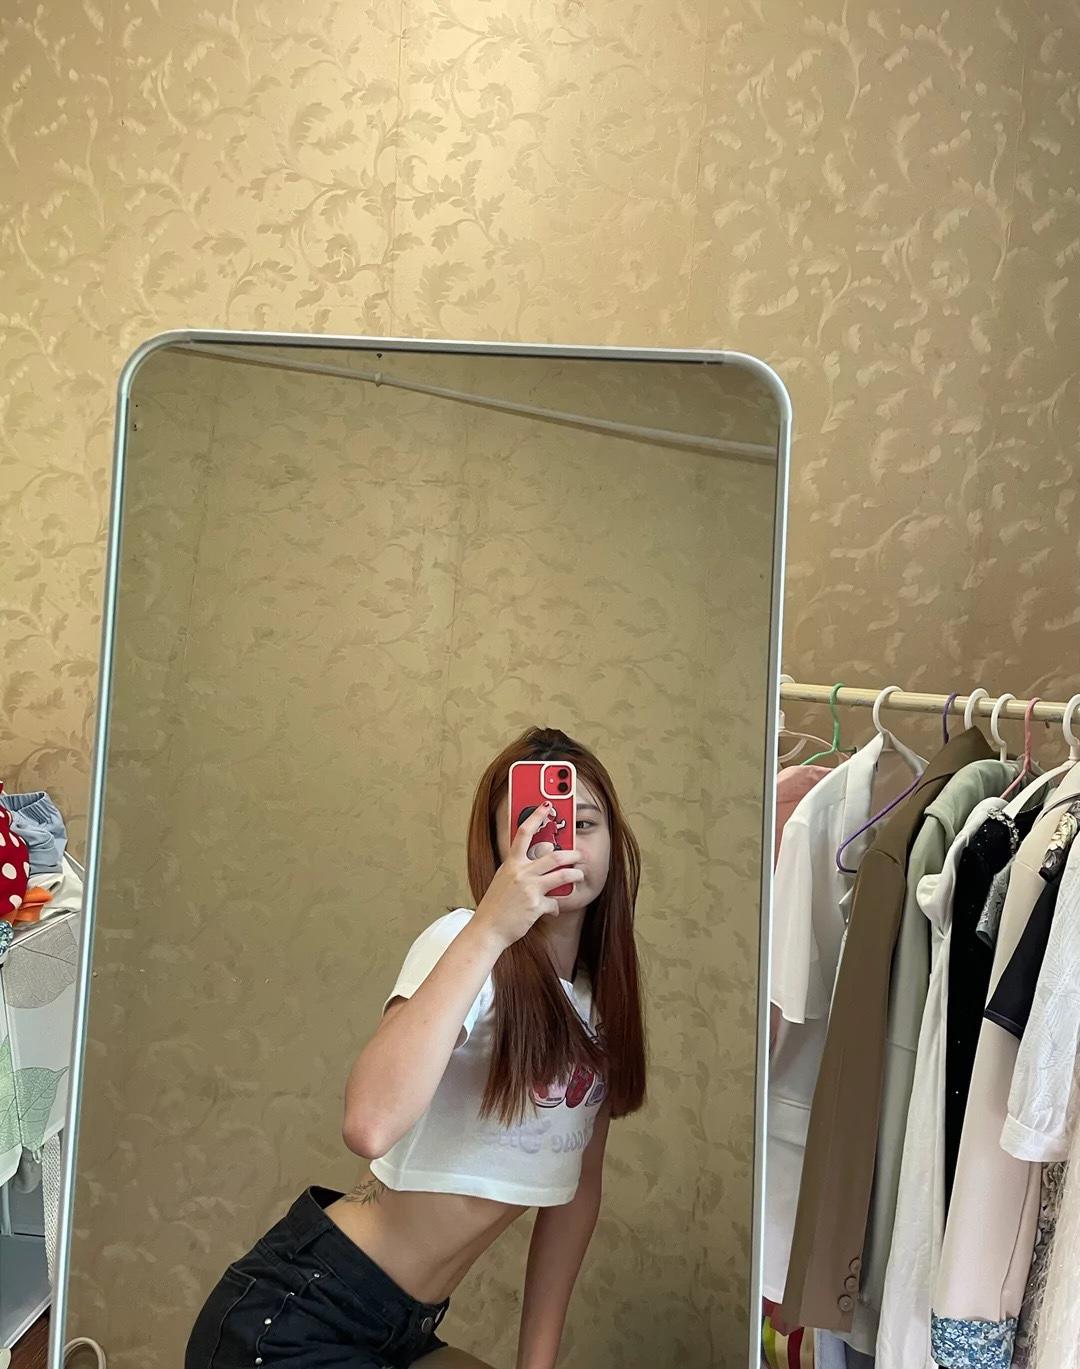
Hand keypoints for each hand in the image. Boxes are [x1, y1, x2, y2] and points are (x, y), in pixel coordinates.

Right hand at [473, 803, 583, 951]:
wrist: (488, 929)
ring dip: (575, 874)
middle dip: (571, 854)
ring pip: (561, 875)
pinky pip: (554, 903)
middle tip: (578, 855)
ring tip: (579, 875)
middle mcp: (520, 873)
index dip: (536, 817)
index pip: (524, 833)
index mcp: (511, 863)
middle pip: (553, 855)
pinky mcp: (536, 906)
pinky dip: (556, 907)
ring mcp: (529, 889)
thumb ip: (522, 867)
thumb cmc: (496, 905)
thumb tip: (546, 853)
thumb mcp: (504, 879)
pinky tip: (553, 909)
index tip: (546, 806)